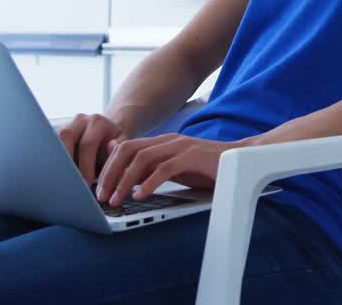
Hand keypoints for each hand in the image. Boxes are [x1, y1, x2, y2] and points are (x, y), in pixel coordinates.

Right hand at [57, 113, 128, 186]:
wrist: (108, 134)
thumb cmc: (114, 144)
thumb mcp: (122, 147)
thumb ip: (117, 153)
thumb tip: (111, 160)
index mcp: (98, 122)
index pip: (88, 144)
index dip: (85, 165)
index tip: (85, 184)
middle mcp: (80, 120)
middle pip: (65, 137)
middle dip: (66, 162)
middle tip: (69, 183)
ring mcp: (67, 125)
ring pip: (54, 140)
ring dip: (56, 160)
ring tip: (60, 180)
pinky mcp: (57, 133)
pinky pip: (50, 145)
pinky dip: (52, 160)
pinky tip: (55, 174)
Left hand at [93, 134, 244, 206]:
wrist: (242, 161)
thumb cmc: (207, 168)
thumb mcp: (174, 168)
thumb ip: (151, 166)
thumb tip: (125, 172)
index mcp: (162, 142)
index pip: (125, 148)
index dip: (108, 167)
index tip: (99, 189)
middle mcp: (168, 140)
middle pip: (128, 150)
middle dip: (110, 174)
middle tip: (101, 197)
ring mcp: (181, 146)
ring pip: (142, 159)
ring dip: (124, 181)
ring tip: (117, 200)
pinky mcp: (193, 157)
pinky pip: (164, 168)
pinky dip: (149, 183)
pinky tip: (140, 196)